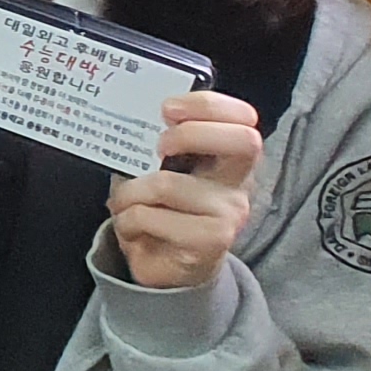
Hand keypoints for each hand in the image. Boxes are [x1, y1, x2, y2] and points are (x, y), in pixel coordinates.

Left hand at [109, 93, 265, 289]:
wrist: (166, 266)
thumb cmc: (160, 207)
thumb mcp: (159, 168)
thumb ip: (158, 141)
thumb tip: (135, 110)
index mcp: (228, 157)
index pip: (245, 118)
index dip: (209, 105)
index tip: (168, 108)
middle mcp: (239, 183)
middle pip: (244, 141)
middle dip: (191, 133)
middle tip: (158, 147)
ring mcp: (231, 213)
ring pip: (169, 184)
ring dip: (130, 192)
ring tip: (125, 203)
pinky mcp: (212, 241)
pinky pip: (152, 216)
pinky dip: (128, 219)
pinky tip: (132, 226)